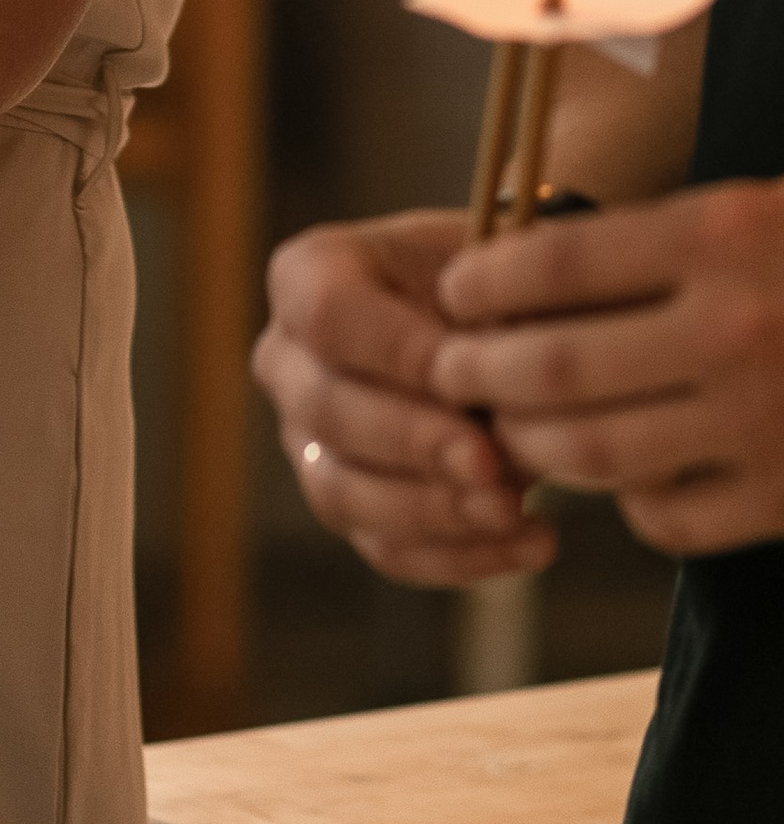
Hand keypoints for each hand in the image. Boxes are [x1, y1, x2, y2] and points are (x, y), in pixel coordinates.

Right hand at [253, 212, 554, 585]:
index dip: (397, 351)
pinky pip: (386, 548)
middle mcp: (288, 360)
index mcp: (308, 275)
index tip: (473, 372)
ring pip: (343, 491)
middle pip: (327, 410)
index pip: (328, 314)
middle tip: (490, 462)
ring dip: (432, 509)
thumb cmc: (500, 284)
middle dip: (415, 443)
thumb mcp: (500, 268)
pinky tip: (534, 541)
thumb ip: (495, 308)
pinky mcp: (348, 507)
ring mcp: (307, 440)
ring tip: (513, 510)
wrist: (504, 330)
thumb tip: (500, 372)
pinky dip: (463, 556)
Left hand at [434, 182, 783, 556]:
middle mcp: (737, 328)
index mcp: (725, 234)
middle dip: (478, 375)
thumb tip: (517, 273)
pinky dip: (625, 504)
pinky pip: (665, 519)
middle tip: (452, 373)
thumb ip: (654, 242)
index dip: (483, 284)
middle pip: (551, 367)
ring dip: (532, 445)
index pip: (555, 263)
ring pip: (591, 451)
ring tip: (509, 429)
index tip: (454, 294)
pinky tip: (621, 478)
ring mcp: (764, 422)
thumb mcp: (754, 216)